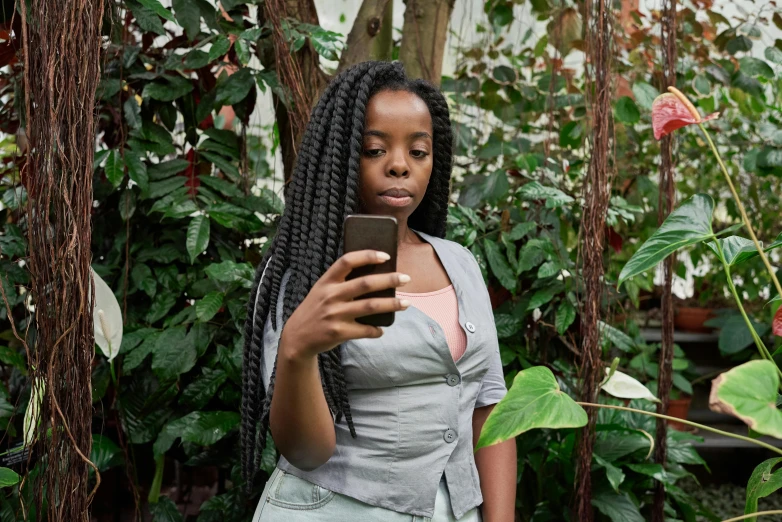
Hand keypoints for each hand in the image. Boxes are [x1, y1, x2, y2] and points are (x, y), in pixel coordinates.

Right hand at [280, 250, 410, 359]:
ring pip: (370, 306)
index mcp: (326, 281)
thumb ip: (341, 282)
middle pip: (365, 283)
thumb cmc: (316, 310)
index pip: (347, 261)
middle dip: (389, 280)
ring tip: (406, 303)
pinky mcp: (338, 332)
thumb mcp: (322, 290)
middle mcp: (330, 296)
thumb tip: (376, 275)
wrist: (297, 337)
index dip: (367, 256)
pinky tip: (382, 330)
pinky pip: (365, 330)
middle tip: (406, 278)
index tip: (386, 256)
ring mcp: (334, 315)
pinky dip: (376, 330)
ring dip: (391, 304)